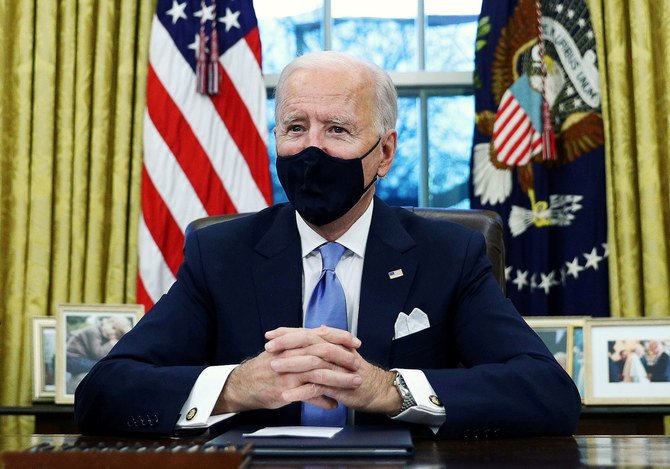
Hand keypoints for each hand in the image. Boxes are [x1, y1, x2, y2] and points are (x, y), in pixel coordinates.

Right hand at [213, 326, 361, 412]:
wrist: (244, 384)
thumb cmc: (267, 366)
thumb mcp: (285, 348)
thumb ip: (305, 340)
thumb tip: (324, 330)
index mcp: (293, 342)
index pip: (320, 334)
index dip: (340, 337)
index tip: (356, 341)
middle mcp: (292, 354)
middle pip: (322, 352)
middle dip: (343, 358)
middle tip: (358, 364)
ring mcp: (289, 372)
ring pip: (319, 373)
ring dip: (339, 379)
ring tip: (354, 384)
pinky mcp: (285, 389)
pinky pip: (308, 394)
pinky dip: (323, 400)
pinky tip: (334, 404)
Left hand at [266, 327, 401, 414]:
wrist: (377, 389)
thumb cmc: (356, 372)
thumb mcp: (343, 353)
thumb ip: (330, 340)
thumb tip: (320, 327)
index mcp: (333, 343)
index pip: (307, 332)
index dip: (288, 332)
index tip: (270, 334)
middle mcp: (335, 352)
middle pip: (309, 342)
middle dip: (287, 343)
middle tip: (269, 348)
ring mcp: (337, 368)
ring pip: (312, 362)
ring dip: (291, 365)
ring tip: (273, 368)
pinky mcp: (338, 386)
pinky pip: (317, 387)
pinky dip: (301, 391)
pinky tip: (287, 395)